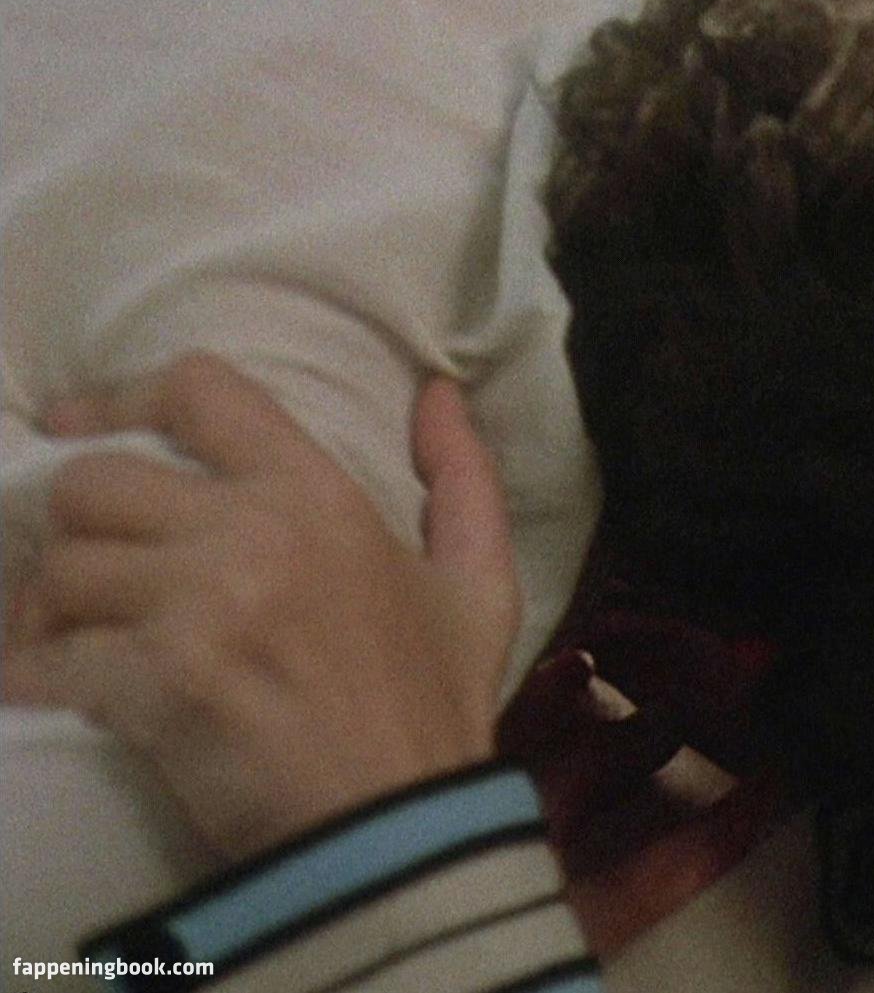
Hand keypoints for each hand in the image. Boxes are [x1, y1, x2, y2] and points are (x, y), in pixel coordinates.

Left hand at [3, 354, 519, 860]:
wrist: (404, 831)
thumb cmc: (437, 706)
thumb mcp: (480, 586)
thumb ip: (465, 479)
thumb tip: (438, 393)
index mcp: (322, 497)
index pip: (198, 392)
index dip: (119, 398)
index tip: (70, 422)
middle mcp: (256, 532)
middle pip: (94, 483)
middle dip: (77, 532)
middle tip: (91, 579)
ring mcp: (204, 604)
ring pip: (58, 571)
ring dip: (51, 614)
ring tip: (75, 644)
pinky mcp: (160, 680)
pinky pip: (47, 659)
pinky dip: (40, 681)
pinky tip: (64, 696)